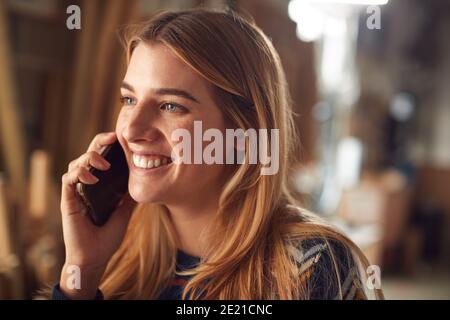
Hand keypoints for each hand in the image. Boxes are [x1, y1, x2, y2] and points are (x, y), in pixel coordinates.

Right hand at [59, 132, 135, 298]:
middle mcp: (86, 186)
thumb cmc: (107, 237)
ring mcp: (76, 192)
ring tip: (104, 164)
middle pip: (87, 155)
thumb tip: (142, 180)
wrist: (95, 258)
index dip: (108, 146)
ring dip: (89, 157)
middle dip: (99, 142)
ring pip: (76, 163)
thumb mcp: (124, 212)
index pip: (101, 159)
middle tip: (113, 137)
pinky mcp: (68, 200)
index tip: (121, 138)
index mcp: (98, 187)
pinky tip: (91, 179)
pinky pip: (68, 179)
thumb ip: (129, 196)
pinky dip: (78, 174)